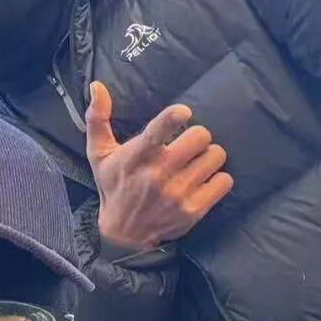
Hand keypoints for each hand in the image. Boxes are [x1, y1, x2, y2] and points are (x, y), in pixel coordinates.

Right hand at [86, 80, 231, 250]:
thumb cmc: (114, 186)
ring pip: (216, 156)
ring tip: (196, 164)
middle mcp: (157, 176)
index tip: (183, 113)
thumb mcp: (99, 154)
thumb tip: (97, 85)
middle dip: (198, 136)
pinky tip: (203, 181)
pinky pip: (224, 181)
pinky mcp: (193, 210)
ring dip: (209, 157)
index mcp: (135, 158)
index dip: (173, 118)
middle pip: (200, 137)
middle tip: (189, 145)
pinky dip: (218, 179)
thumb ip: (98, 119)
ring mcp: (177, 195)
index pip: (156, 133)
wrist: (124, 234)